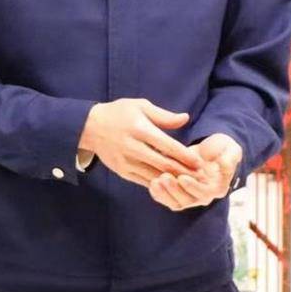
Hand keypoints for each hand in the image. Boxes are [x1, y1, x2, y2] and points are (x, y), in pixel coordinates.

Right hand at [78, 98, 201, 187]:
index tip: (200, 162)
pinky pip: (144, 181)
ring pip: (154, 176)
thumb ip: (163, 115)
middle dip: (183, 172)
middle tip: (200, 177)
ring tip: (190, 183)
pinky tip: (171, 185)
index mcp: (140, 129)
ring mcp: (127, 162)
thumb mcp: (140, 106)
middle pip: (163, 164)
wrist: (90, 127)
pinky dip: (159, 184)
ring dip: (173, 181)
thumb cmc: (119, 113)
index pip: (167, 146)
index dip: (185, 156)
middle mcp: (133, 147)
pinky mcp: (122, 171)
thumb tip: (185, 118)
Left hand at [149, 133, 242, 211]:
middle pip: (187, 200)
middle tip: (164, 178)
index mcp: (216, 188)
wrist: (210, 150)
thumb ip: (229, 158)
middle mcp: (202, 196)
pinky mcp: (177, 191)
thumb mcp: (230, 150)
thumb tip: (224, 164)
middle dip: (174, 190)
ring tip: (155, 182)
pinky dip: (159, 194)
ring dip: (164, 194)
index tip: (182, 178)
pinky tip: (151, 184)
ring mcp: (188, 195)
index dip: (193, 187)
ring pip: (175, 202)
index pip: (204, 193)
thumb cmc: (221, 149)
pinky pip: (167, 198)